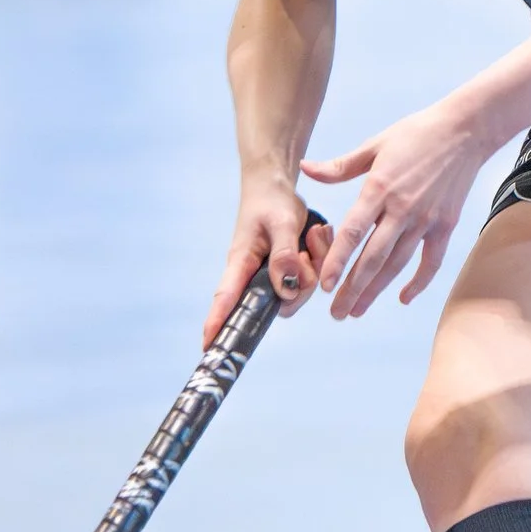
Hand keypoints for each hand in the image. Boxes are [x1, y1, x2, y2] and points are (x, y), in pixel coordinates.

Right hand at [206, 176, 330, 341]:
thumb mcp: (280, 223)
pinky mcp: (288, 269)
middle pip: (281, 303)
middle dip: (302, 283)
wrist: (277, 184)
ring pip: (301, 290)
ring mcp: (272, 273)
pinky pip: (312, 276)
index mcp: (241, 263)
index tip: (209, 347)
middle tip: (305, 252)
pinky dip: (321, 256)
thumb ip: (284, 254)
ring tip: (313, 234)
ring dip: (315, 263)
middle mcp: (255, 274)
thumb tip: (286, 288)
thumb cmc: (270, 200)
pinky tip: (317, 233)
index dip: (217, 324)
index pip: (226, 299)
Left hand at [305, 96, 492, 319]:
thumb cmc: (417, 134)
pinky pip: (431, 260)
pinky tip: (403, 298)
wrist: (465, 130)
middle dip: (353, 288)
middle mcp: (402, 208)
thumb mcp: (375, 144)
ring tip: (357, 311)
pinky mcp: (445, 225)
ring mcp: (426, 219)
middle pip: (373, 258)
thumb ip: (340, 165)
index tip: (325, 286)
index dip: (338, 261)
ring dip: (376, 290)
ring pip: (397, 264)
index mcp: (379, 188)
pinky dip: (419, 282)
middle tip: (336, 313)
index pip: (353, 232)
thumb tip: (306, 170)